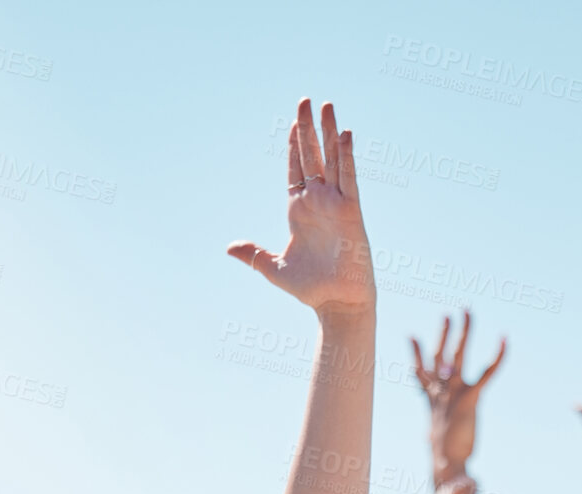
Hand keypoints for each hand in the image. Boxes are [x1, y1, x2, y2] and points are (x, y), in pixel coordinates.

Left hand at [227, 99, 373, 315]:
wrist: (336, 303)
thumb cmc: (310, 289)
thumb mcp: (274, 268)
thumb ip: (254, 254)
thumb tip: (230, 248)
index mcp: (299, 211)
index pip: (296, 169)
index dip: (294, 146)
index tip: (293, 123)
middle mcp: (318, 202)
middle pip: (312, 156)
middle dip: (308, 129)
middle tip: (306, 101)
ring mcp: (336, 204)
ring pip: (333, 159)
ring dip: (329, 132)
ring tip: (327, 105)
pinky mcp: (351, 211)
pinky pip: (349, 178)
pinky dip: (347, 156)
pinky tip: (344, 134)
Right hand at [411, 311, 506, 481]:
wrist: (445, 464)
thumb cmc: (444, 460)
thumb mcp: (439, 449)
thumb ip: (439, 445)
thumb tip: (437, 472)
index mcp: (432, 402)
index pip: (421, 374)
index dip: (417, 355)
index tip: (412, 338)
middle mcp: (440, 392)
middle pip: (439, 356)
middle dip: (443, 335)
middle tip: (447, 314)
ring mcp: (454, 393)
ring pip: (457, 355)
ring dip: (462, 333)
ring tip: (466, 312)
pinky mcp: (470, 398)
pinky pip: (485, 374)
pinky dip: (496, 358)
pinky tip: (505, 341)